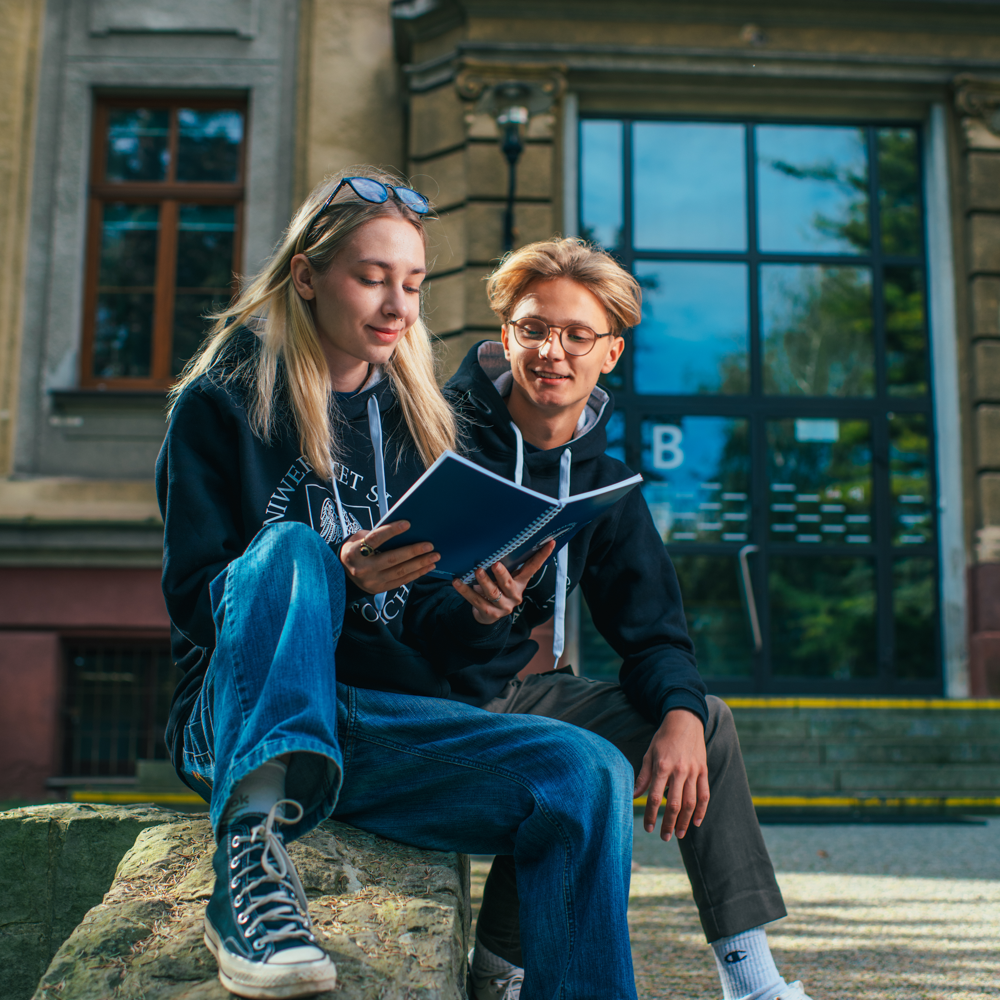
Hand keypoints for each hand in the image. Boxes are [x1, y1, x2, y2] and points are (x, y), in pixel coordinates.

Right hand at [340, 520, 439, 594]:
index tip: (407, 524)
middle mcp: (362, 569)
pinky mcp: (379, 589)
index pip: (375, 539)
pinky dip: (416, 573)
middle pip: (391, 558)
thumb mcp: (358, 538)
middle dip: (413, 551)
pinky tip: (427, 567)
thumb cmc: (354, 550)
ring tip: (434, 556)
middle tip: (429, 545)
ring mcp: (371, 581)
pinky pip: (401, 581)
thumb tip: (401, 530)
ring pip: (399, 572)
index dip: (391, 531)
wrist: (342, 573)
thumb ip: (375, 534)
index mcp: (354, 552)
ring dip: (420, 564)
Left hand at [451, 539, 555, 623]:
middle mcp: (514, 595)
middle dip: (502, 574)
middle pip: (508, 584)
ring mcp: (502, 606)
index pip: (533, 568)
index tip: (550, 542)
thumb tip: (502, 539)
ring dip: (483, 582)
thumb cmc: (497, 588)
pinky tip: (457, 582)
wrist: (487, 615)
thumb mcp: (506, 577)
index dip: (542, 556)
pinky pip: (475, 600)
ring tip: (477, 571)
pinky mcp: (489, 613)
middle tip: (495, 564)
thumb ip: (507, 565)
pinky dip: (465, 590)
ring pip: (492, 594)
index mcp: (520, 583)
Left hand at [633, 708, 709, 841]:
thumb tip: (633, 795)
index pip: (654, 797)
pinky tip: (696, 822)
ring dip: (684, 821)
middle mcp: (679, 770)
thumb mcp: (649, 754)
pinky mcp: (703, 770)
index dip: (651, 815)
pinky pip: (704, 794)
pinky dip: (701, 810)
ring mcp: (694, 771)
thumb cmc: (663, 739)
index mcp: (662, 766)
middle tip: (664, 837)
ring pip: (690, 802)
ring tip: (679, 834)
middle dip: (668, 823)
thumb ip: (643, 776)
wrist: (684, 721)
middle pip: (674, 804)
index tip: (647, 828)